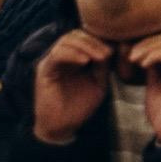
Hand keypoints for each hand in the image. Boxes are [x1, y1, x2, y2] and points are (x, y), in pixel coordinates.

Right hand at [31, 30, 112, 144]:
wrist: (62, 127)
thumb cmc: (80, 106)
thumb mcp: (98, 82)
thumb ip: (104, 65)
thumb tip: (113, 47)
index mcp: (74, 57)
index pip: (86, 36)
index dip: (101, 39)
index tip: (116, 50)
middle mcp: (61, 56)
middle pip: (77, 34)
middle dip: (95, 41)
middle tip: (108, 53)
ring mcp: (51, 61)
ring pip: (67, 40)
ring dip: (86, 46)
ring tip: (100, 57)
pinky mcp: (44, 70)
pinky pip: (57, 54)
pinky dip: (72, 54)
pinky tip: (85, 61)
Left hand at [125, 30, 160, 144]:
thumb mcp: (154, 82)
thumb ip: (153, 65)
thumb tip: (140, 49)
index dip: (151, 40)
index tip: (132, 50)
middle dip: (148, 41)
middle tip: (131, 53)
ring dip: (149, 47)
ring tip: (134, 58)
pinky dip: (154, 54)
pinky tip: (143, 64)